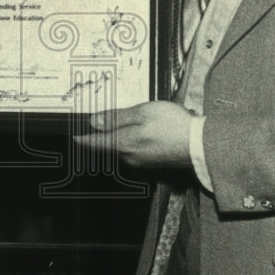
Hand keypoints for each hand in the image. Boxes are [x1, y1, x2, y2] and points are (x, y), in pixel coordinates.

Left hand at [73, 101, 194, 168]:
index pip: (95, 143)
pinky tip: (152, 129)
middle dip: (109, 130)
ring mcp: (142, 161)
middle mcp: (129, 157)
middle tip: (113, 116)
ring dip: (127, 133)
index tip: (74, 136)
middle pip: (110, 143)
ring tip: (141, 118)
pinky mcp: (153, 162)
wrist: (200, 144)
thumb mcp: (142, 113)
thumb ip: (116, 118)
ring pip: (125, 145)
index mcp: (123, 144)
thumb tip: (94, 122)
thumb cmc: (172, 125)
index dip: (83, 138)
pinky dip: (139, 138)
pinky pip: (138, 149)